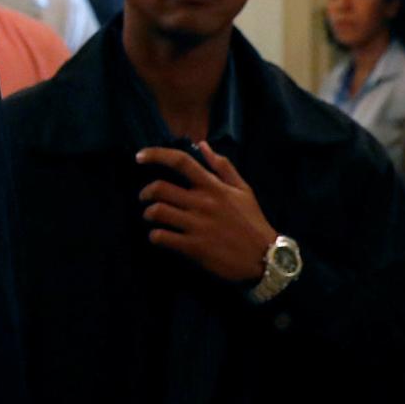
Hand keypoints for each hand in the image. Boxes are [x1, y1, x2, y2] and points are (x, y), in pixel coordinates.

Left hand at [136, 141, 276, 283]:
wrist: (265, 258)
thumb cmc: (252, 222)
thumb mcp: (243, 190)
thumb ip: (222, 166)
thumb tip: (202, 145)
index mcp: (214, 187)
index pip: (181, 162)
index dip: (156, 155)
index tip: (139, 156)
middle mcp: (203, 203)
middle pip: (160, 188)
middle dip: (145, 192)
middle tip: (145, 197)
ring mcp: (197, 225)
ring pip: (158, 212)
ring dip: (148, 214)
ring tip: (151, 217)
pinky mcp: (193, 247)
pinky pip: (162, 237)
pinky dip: (155, 236)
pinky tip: (158, 236)